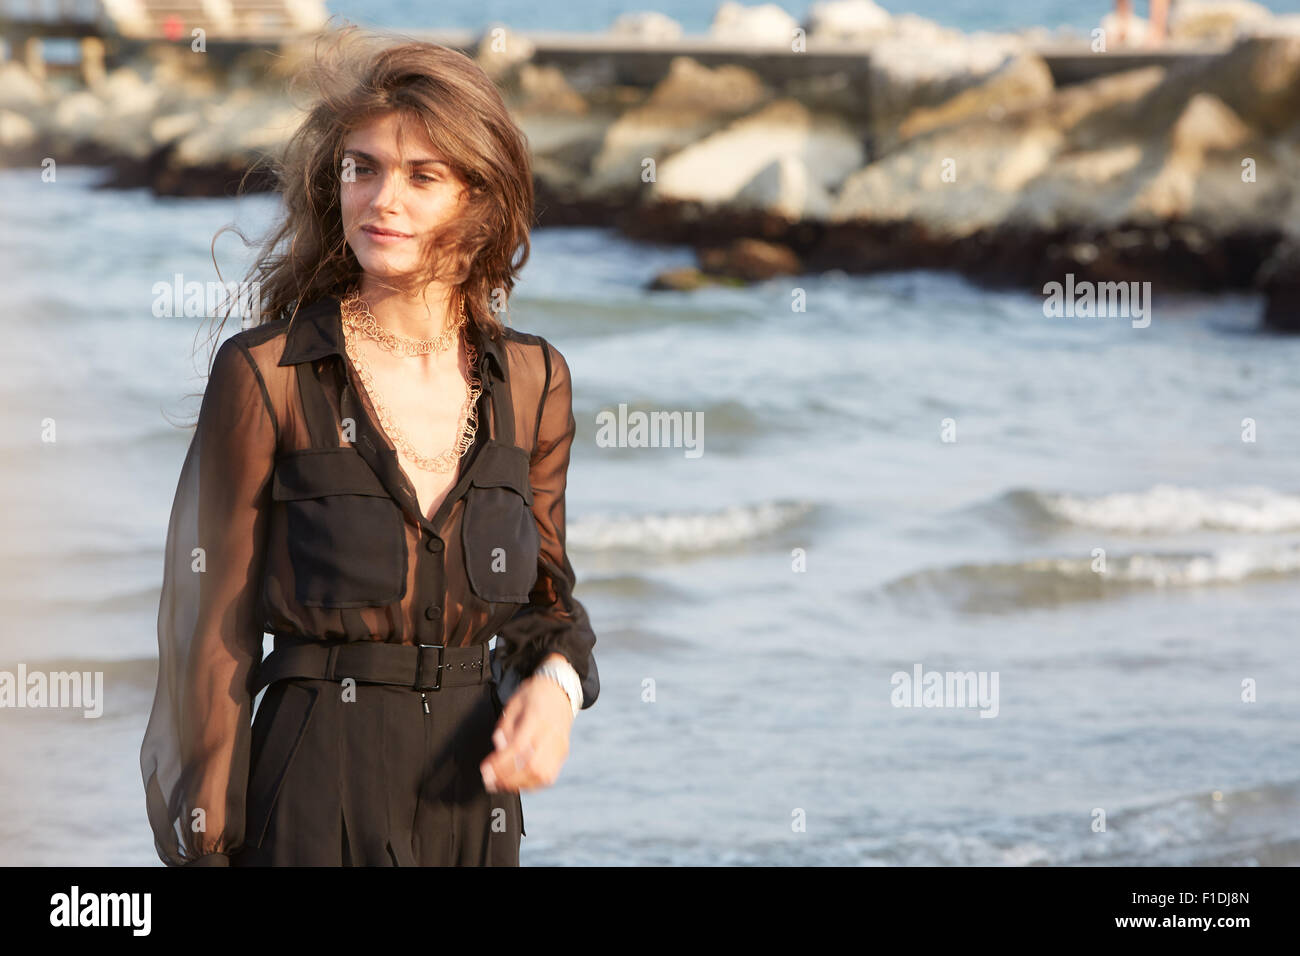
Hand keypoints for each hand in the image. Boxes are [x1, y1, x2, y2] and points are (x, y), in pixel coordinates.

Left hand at [480, 655, 574, 792]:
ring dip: (519, 784)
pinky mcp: (562, 753)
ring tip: (502, 784)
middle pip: (530, 766)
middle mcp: (550, 734)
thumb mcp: (513, 704)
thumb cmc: (535, 696)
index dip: (500, 763)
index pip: (518, 747)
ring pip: (542, 776)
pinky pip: (548, 777)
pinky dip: (532, 784)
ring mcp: (559, 746)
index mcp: (536, 718)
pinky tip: (519, 782)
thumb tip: (499, 749)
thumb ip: (504, 728)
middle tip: (490, 781)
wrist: (560, 691)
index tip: (486, 769)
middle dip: (507, 779)